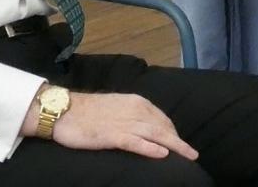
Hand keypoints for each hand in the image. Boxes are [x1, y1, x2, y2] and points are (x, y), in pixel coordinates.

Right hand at [52, 92, 198, 160]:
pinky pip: (135, 142)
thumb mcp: (116, 108)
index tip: (179, 143)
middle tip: (192, 154)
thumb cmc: (88, 111)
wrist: (64, 110)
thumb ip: (132, 115)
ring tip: (188, 155)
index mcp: (136, 102)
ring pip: (155, 134)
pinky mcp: (112, 135)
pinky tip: (162, 155)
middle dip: (179, 141)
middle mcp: (134, 110)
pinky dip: (150, 148)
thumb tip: (145, 126)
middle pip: (163, 127)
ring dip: (174, 145)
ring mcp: (124, 123)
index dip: (172, 132)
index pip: (161, 118)